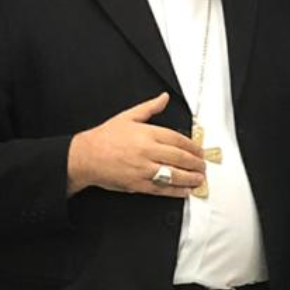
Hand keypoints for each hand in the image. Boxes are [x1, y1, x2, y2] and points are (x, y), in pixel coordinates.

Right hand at [66, 93, 208, 197]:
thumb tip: (164, 98)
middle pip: (179, 158)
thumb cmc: (105, 138)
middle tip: (203, 165)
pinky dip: (176, 191)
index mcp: (147, 134)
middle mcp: (147, 151)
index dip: (192, 146)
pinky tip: (185, 190)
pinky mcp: (138, 184)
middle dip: (195, 163)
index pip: (178, 140)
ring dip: (190, 178)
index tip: (199, 150)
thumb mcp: (128, 117)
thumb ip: (149, 108)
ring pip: (173, 175)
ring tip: (199, 179)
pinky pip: (162, 189)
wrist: (86, 157)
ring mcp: (143, 169)